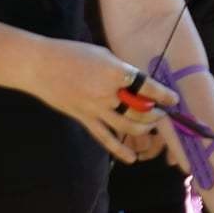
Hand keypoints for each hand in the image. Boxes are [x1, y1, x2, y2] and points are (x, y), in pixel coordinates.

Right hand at [27, 39, 173, 162]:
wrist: (40, 66)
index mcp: (115, 72)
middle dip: (155, 114)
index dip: (163, 95)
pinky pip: (105, 138)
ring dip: (144, 128)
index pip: (147, 86)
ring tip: (150, 127)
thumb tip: (136, 82)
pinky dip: (119, 149)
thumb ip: (121, 70)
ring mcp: (96, 108)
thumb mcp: (103, 54)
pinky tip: (131, 158)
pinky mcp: (84, 118)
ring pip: (128, 125)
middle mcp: (108, 92)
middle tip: (162, 113)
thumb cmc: (72, 54)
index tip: (173, 100)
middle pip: (141, 109)